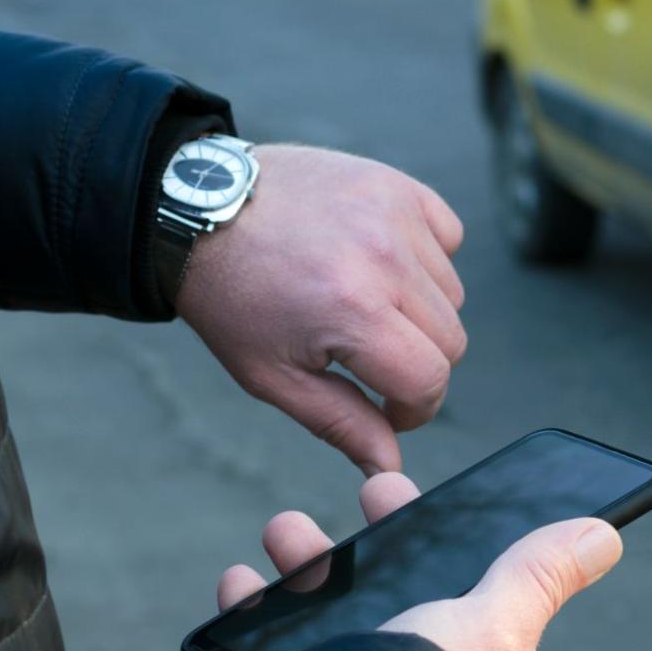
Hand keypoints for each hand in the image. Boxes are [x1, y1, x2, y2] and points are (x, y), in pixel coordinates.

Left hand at [177, 145, 466, 475]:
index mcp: (353, 312)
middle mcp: (384, 258)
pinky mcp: (395, 182)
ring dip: (420, 312)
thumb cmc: (231, 299)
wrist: (200, 209)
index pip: (429, 379)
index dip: (414, 409)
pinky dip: (426, 258)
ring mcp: (393, 212)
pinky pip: (448, 236)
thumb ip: (339, 423)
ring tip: (365, 306)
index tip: (389, 409)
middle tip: (372, 360)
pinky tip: (381, 264)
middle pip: (450, 340)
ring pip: (452, 292)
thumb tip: (389, 468)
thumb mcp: (272, 376)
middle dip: (418, 365)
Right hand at [216, 474, 624, 650]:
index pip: (458, 584)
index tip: (398, 489)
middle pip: (388, 589)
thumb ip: (537, 576)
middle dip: (368, 537)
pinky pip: (267, 646)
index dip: (432, 530)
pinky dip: (251, 608)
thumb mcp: (497, 623)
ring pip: (325, 609)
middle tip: (359, 496)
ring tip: (282, 531)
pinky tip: (239, 584)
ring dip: (303, 561)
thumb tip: (604, 534)